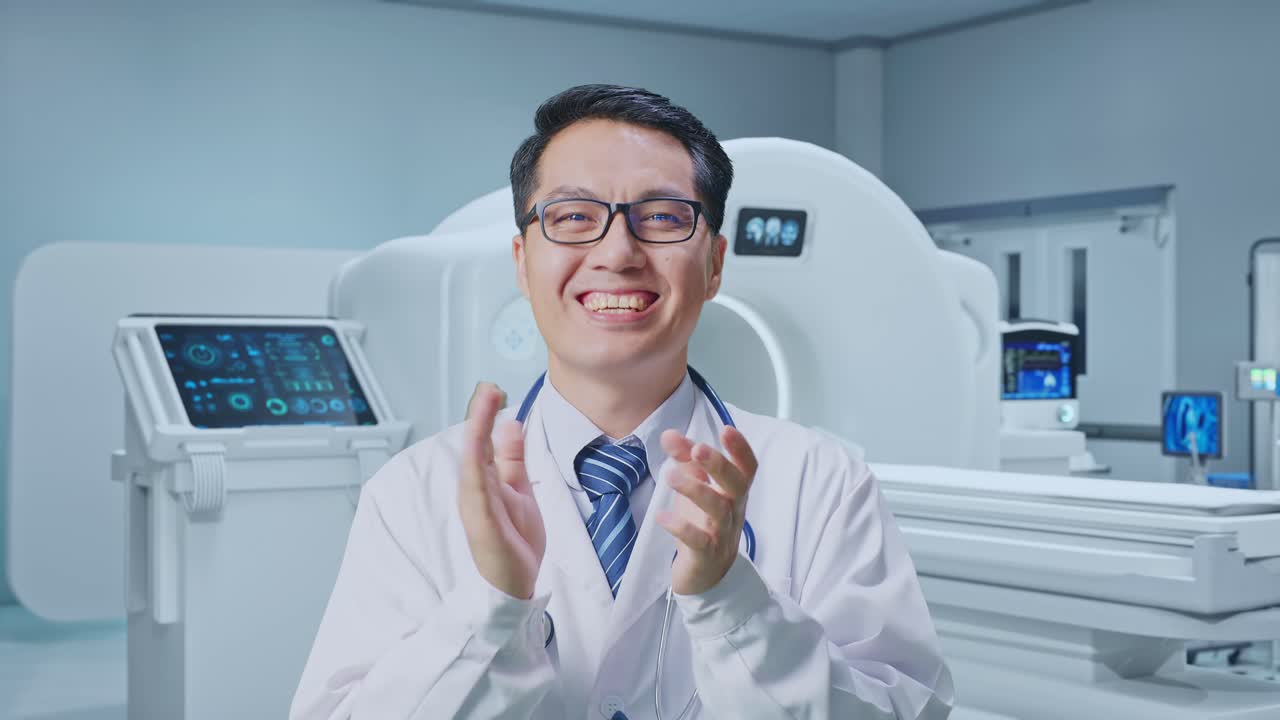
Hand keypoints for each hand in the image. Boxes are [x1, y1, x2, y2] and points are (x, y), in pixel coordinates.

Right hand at [457, 383, 544, 598]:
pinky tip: (477, 451)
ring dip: (476, 435)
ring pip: (472, 465)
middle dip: (479, 416)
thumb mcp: (519, 490)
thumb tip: (510, 424)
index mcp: (484, 482)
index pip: (482, 441)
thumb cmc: (514, 541)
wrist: (515, 585)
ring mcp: (476, 508)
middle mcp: (474, 491)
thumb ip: (513, 459)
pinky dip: (476, 471)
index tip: (493, 388)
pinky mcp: (482, 526)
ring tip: (482, 408)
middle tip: (487, 388)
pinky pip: (478, 494)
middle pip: (474, 447)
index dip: (486, 415)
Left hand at [655, 426, 757, 595]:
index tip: (726, 429)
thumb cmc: (703, 524)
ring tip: (671, 476)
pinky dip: (681, 527)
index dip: (741, 449)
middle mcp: (733, 511)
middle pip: (736, 485)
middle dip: (719, 465)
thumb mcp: (696, 488)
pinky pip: (698, 541)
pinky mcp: (705, 555)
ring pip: (717, 510)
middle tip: (697, 449)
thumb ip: (685, 460)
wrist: (707, 576)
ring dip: (695, 491)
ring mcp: (722, 534)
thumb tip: (670, 434)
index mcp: (734, 492)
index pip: (747, 468)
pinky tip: (662, 517)